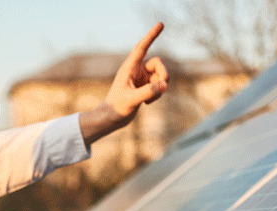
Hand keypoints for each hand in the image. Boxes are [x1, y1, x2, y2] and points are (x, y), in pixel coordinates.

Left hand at [79, 22, 168, 144]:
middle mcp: (136, 70)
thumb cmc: (116, 108)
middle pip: (158, 63)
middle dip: (164, 75)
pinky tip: (147, 103)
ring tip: (149, 100)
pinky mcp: (145, 86)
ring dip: (161, 87)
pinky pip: (160, 84)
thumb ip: (148, 92)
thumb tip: (165, 85)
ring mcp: (142, 78)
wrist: (111, 119)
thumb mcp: (131, 100)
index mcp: (129, 67)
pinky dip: (158, 93)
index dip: (151, 35)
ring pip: (161, 74)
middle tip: (162, 88)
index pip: (142, 47)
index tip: (161, 24)